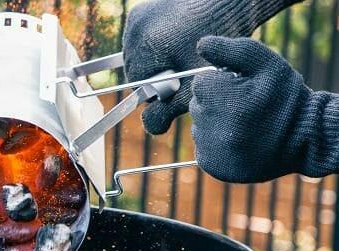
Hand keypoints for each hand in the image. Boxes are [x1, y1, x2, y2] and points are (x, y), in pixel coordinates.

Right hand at [123, 0, 299, 133]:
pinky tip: (172, 42)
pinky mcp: (139, 13)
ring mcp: (136, 19)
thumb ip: (171, 109)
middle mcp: (136, 29)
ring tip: (178, 54)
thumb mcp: (197, 85)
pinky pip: (137, 40)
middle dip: (154, 75)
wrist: (227, 7)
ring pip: (134, 56)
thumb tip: (151, 128)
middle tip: (181, 68)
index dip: (159, 89)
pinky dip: (151, 46)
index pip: (138, 85)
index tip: (180, 82)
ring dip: (152, 60)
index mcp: (147, 46)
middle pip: (134, 70)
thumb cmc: (218, 50)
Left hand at [190, 36, 336, 182]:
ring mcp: (210, 149)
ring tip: (245, 126)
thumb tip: (202, 45)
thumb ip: (232, 50)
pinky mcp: (212, 165)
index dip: (222, 83)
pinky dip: (217, 144)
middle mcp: (211, 127)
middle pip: (198, 105)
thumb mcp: (266, 64)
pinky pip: (203, 147)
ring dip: (216, 124)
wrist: (304, 138)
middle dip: (217, 103)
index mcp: (220, 99)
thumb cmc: (285, 97)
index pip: (200, 83)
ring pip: (199, 127)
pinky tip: (240, 142)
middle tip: (245, 108)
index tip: (243, 90)